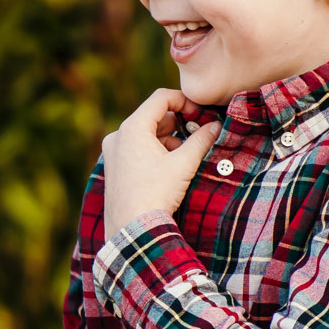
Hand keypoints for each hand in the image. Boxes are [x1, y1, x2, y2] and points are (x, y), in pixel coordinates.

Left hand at [101, 88, 222, 242]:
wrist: (133, 229)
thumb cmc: (156, 194)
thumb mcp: (183, 164)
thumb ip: (201, 140)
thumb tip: (215, 126)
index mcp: (132, 128)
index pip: (160, 98)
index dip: (184, 100)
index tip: (201, 112)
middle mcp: (117, 136)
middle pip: (153, 116)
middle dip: (178, 123)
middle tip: (198, 133)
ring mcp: (113, 152)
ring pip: (146, 134)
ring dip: (168, 139)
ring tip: (186, 155)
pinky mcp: (114, 167)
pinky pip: (137, 149)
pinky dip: (155, 151)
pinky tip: (170, 167)